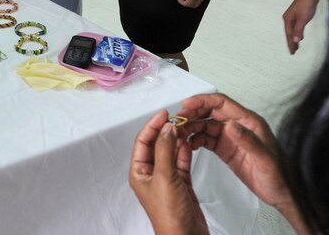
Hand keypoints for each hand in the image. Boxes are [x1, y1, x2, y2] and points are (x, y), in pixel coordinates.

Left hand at [129, 110, 208, 234]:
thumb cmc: (169, 215)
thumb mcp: (165, 177)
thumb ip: (165, 150)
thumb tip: (166, 129)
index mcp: (139, 172)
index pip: (143, 142)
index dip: (152, 126)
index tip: (163, 114)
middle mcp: (151, 174)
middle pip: (156, 145)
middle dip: (165, 131)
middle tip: (176, 119)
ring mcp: (166, 178)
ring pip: (170, 152)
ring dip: (176, 139)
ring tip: (184, 126)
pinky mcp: (181, 184)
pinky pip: (181, 162)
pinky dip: (185, 151)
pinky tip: (189, 142)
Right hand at [176, 94, 297, 219]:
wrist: (282, 194)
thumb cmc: (280, 175)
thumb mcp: (264, 159)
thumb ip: (248, 141)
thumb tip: (230, 125)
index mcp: (249, 121)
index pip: (221, 103)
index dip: (203, 101)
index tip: (187, 104)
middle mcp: (238, 126)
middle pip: (210, 112)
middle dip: (193, 114)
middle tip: (178, 120)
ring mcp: (230, 137)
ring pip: (205, 125)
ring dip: (191, 127)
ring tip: (180, 133)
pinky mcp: (226, 149)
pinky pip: (206, 139)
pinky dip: (195, 139)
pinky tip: (189, 144)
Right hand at [282, 0, 318, 53]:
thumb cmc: (306, 4)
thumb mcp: (303, 18)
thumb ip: (299, 30)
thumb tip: (295, 41)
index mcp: (287, 19)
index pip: (289, 35)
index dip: (290, 44)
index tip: (292, 53)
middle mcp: (288, 18)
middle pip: (289, 33)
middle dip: (291, 43)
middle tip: (293, 52)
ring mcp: (293, 16)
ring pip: (293, 30)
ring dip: (294, 38)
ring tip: (296, 46)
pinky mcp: (298, 14)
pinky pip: (296, 27)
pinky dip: (297, 33)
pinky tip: (300, 36)